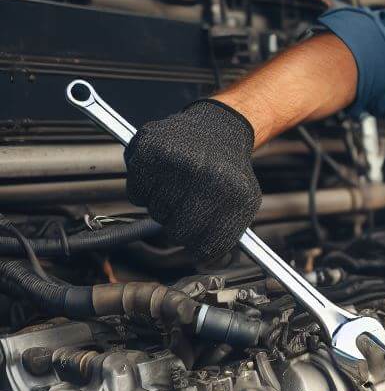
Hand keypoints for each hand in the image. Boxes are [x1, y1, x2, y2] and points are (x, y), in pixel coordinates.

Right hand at [125, 100, 261, 263]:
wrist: (219, 127)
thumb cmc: (228, 170)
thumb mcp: (242, 202)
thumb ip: (226, 235)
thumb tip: (205, 262)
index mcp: (233, 194)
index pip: (206, 246)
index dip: (199, 248)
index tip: (197, 241)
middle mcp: (206, 176)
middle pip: (177, 232)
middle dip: (179, 226)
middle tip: (186, 208)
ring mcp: (177, 160)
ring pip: (154, 213)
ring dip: (162, 207)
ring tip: (177, 187)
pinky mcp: (150, 149)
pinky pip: (136, 193)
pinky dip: (144, 191)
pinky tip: (162, 177)